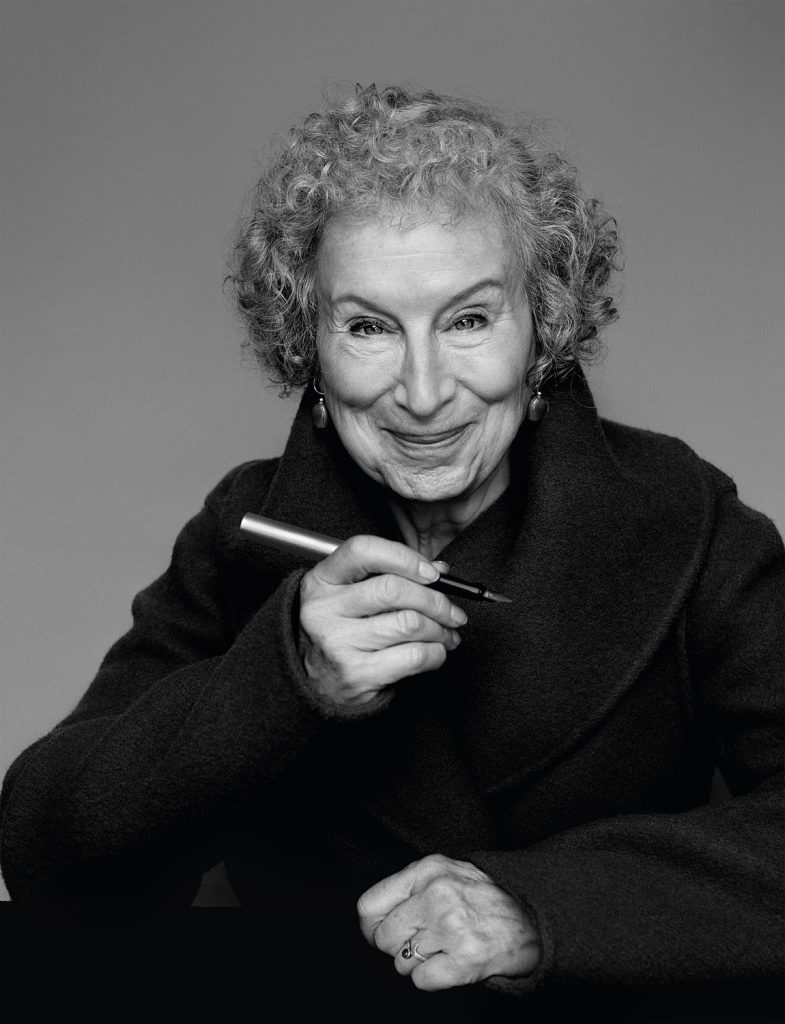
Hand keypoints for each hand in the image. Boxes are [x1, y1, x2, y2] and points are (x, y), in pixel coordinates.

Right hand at [298, 535, 466, 708]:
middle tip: (452, 612)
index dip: (404, 557)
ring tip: (446, 633)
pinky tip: (435, 652)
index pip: (363, 551)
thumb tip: (439, 569)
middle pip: (394, 590)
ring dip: (440, 629)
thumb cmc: (341, 633)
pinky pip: (414, 657)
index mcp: (321, 581)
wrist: (315, 685)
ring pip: (410, 624)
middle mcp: (324, 609)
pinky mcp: (357, 674)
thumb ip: (393, 575)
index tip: (432, 574)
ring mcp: (338, 643)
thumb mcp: (353, 596)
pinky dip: (436, 653)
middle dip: (436, 601)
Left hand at [357, 853, 539, 990]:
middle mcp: (437, 895)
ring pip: (401, 963)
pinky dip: (432, 978)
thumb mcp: (445, 872)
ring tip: (442, 948)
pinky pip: (421, 981)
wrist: (531, 918)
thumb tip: (370, 918)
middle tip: (421, 942)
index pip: (369, 906)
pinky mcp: (464, 960)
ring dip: (418, 963)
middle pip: (383, 938)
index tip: (382, 932)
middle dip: (397, 946)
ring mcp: (451, 928)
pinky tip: (450, 962)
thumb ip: (409, 886)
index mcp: (428, 870)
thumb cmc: (482, 897)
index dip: (371, 926)